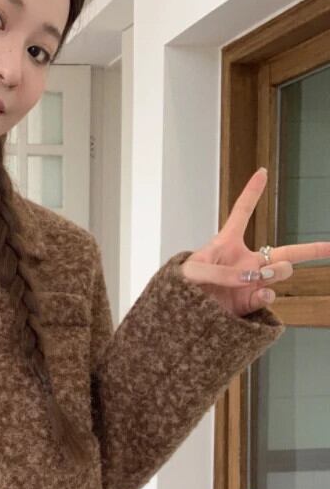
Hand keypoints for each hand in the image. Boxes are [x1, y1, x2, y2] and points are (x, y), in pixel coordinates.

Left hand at [178, 168, 329, 316]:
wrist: (177, 316)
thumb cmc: (180, 287)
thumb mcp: (194, 271)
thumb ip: (221, 271)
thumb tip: (250, 278)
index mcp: (227, 245)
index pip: (242, 214)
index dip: (252, 192)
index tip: (261, 172)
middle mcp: (244, 263)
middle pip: (284, 252)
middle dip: (311, 250)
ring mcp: (250, 284)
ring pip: (281, 272)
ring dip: (280, 270)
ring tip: (263, 274)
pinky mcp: (248, 303)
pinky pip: (268, 295)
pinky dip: (266, 292)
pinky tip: (258, 291)